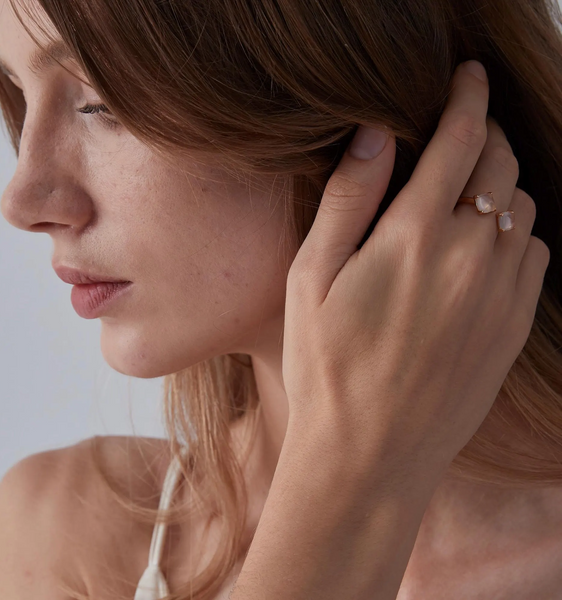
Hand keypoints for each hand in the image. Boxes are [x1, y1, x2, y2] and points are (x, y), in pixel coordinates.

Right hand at [282, 60, 549, 480]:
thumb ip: (347, 200)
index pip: (459, 140)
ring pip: (522, 208)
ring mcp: (500, 292)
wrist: (370, 451)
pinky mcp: (513, 325)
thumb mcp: (311, 279)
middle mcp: (471, 256)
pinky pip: (533, 253)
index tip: (468, 76)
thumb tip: (375, 134)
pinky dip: (516, 232)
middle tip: (466, 130)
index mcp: (414, 237)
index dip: (466, 98)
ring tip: (471, 190)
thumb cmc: (326, 365)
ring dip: (501, 185)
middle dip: (487, 135)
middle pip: (500, 165)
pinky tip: (484, 247)